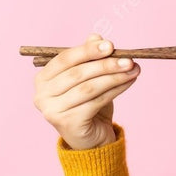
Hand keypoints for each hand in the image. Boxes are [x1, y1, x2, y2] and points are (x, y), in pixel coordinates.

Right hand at [33, 34, 139, 149]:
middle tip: (129, 59)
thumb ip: (90, 58)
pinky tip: (129, 82)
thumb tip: (96, 36)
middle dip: (106, 64)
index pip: (65, 59)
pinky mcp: (67, 123)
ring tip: (134, 69)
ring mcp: (52, 110)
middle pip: (78, 73)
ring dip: (114, 77)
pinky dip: (115, 90)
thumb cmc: (89, 105)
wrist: (92, 139)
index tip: (111, 45)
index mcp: (43, 78)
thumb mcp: (90, 79)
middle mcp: (41, 94)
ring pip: (89, 88)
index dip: (88, 50)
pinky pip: (96, 101)